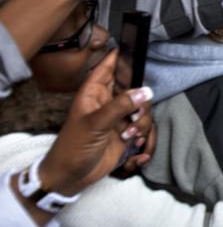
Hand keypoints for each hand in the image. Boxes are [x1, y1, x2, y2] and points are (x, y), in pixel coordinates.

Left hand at [37, 50, 154, 196]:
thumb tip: (145, 91)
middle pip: (132, 87)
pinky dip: (142, 133)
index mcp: (93, 93)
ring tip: (129, 135)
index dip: (119, 57)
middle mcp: (107, 102)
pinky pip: (142, 125)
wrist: (71, 177)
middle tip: (135, 113)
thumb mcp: (95, 123)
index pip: (107, 67)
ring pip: (141, 108)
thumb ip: (121, 106)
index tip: (135, 49)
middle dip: (139, 100)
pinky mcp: (125, 132)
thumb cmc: (73, 146)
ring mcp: (117, 117)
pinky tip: (133, 143)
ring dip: (140, 121)